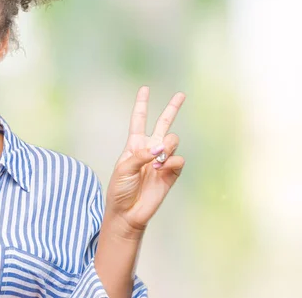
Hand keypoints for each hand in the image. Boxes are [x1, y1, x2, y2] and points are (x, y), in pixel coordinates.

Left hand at [105, 86, 185, 238]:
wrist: (127, 213)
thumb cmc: (120, 190)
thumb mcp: (124, 169)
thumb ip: (141, 155)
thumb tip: (159, 148)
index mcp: (134, 145)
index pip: (138, 120)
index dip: (142, 104)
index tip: (145, 89)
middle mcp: (150, 149)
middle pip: (163, 123)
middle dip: (172, 109)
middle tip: (181, 95)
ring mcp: (162, 161)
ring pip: (172, 140)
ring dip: (166, 146)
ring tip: (157, 161)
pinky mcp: (171, 173)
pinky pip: (178, 159)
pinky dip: (171, 162)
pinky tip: (162, 170)